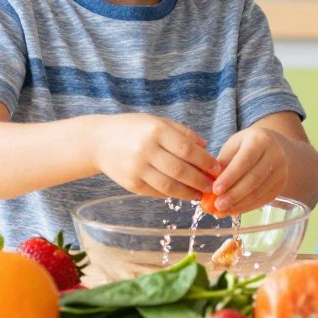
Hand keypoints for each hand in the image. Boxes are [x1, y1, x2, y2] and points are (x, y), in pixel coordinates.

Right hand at [93, 114, 220, 200]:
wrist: (99, 141)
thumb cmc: (135, 129)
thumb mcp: (159, 122)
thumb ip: (183, 134)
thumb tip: (206, 149)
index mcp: (156, 132)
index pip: (187, 149)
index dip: (205, 161)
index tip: (217, 168)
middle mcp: (145, 150)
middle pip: (179, 170)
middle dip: (200, 180)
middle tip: (213, 186)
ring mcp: (136, 169)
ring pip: (168, 186)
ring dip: (188, 193)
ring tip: (200, 194)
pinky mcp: (130, 184)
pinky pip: (156, 192)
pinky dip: (172, 194)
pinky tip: (182, 193)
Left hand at [209, 127, 289, 214]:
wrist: (271, 146)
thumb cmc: (245, 146)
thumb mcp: (232, 146)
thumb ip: (223, 163)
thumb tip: (210, 184)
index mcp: (260, 140)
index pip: (245, 161)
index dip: (230, 177)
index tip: (215, 190)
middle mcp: (275, 154)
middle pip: (254, 178)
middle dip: (234, 194)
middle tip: (217, 205)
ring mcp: (281, 171)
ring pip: (259, 192)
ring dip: (239, 204)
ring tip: (221, 211)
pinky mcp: (281, 184)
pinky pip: (264, 199)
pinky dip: (247, 207)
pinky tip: (233, 211)